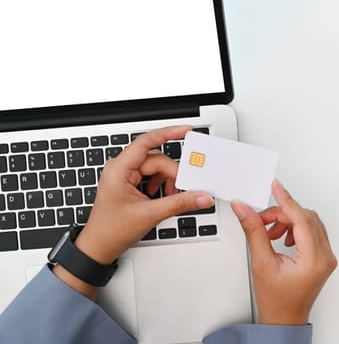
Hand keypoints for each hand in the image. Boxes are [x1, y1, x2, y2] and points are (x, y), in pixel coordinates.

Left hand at [54, 126, 213, 298]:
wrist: (99, 247)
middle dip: (172, 174)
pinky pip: (152, 176)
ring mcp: (125, 175)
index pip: (146, 142)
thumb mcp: (149, 215)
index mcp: (119, 169)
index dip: (168, 133)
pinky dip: (162, 185)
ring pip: (156, 168)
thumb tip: (200, 196)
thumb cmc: (111, 230)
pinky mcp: (130, 183)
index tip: (185, 130)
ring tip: (170, 197)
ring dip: (167, 181)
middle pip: (157, 159)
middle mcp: (121, 168)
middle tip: (184, 188)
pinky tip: (162, 197)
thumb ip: (179, 203)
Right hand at [231, 180, 336, 324]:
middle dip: (283, 214)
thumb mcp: (261, 263)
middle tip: (262, 219)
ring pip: (310, 222)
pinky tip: (281, 238)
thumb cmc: (276, 300)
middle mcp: (326, 257)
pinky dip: (295, 228)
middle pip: (306, 218)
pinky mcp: (323, 257)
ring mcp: (327, 257)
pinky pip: (312, 231)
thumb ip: (254, 231)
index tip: (276, 187)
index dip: (286, 200)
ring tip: (270, 233)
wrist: (284, 319)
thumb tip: (245, 209)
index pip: (302, 219)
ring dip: (289, 221)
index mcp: (314, 260)